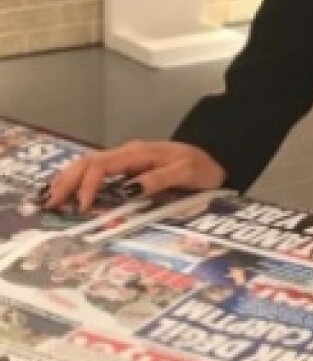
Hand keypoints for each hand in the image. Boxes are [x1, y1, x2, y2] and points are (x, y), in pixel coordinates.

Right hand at [44, 141, 226, 213]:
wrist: (217, 155)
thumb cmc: (202, 166)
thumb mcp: (185, 172)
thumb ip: (158, 179)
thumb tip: (127, 190)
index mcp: (138, 153)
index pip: (102, 166)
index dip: (88, 185)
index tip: (83, 207)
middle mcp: (128, 153)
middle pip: (87, 162)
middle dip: (66, 182)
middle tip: (49, 205)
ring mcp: (127, 159)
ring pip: (87, 164)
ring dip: (67, 180)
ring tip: (49, 198)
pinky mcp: (128, 167)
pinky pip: (96, 170)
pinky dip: (78, 179)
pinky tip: (67, 191)